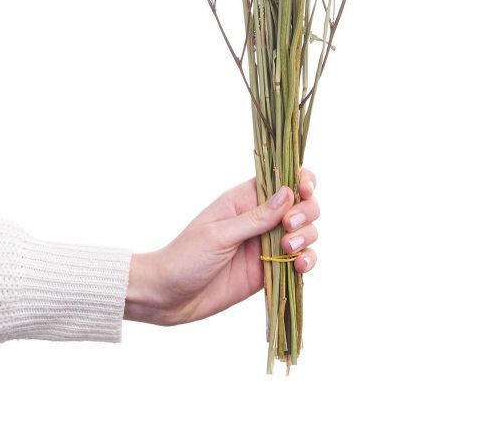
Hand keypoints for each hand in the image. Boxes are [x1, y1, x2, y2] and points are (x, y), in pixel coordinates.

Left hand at [124, 170, 319, 326]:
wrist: (169, 296)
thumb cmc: (186, 257)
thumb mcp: (219, 235)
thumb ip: (256, 218)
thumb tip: (288, 192)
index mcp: (245, 200)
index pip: (282, 179)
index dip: (301, 180)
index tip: (305, 190)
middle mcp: (261, 219)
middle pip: (301, 205)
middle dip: (305, 212)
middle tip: (288, 227)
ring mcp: (267, 245)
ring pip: (305, 232)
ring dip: (307, 236)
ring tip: (289, 249)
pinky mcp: (271, 270)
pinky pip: (299, 260)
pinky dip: (307, 260)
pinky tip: (300, 266)